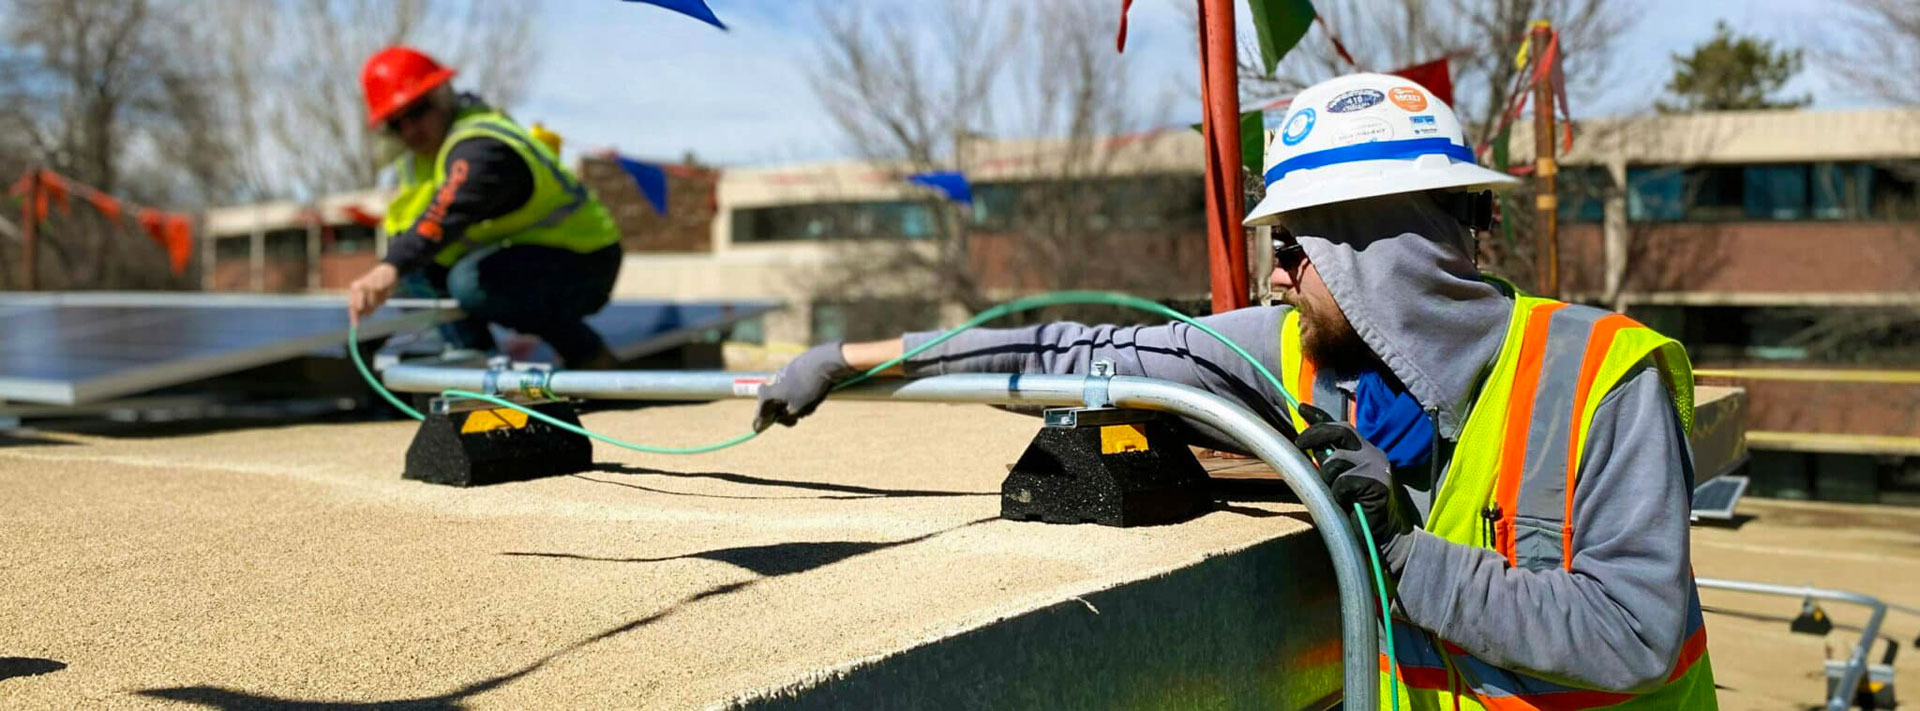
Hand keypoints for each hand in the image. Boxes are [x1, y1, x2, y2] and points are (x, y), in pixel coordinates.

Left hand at [347, 263, 399, 324]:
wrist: (386, 271)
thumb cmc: (374, 285)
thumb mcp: (364, 294)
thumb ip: (360, 306)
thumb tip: (356, 322)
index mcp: (354, 288)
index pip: (352, 305)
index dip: (353, 316)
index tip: (355, 326)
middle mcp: (360, 286)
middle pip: (361, 308)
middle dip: (367, 311)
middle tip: (373, 309)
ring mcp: (370, 285)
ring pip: (373, 304)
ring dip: (377, 304)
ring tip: (379, 296)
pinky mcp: (381, 285)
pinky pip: (382, 300)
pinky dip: (384, 299)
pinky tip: (384, 292)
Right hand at [753, 343, 858, 431]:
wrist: (822, 362)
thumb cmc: (808, 388)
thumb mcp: (797, 410)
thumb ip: (785, 417)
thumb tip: (780, 415)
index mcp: (765, 394)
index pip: (760, 416)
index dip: (762, 425)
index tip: (762, 431)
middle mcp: (769, 384)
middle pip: (772, 408)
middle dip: (784, 416)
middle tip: (795, 421)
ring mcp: (780, 377)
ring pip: (784, 400)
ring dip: (794, 407)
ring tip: (809, 405)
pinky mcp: (791, 372)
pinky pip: (792, 391)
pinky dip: (800, 397)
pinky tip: (812, 394)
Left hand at [1295, 405, 1412, 558]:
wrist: (1385, 535)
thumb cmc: (1358, 509)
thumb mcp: (1340, 481)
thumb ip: (1329, 463)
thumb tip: (1308, 447)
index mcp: (1364, 451)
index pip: (1342, 427)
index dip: (1320, 416)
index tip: (1301, 407)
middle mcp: (1372, 453)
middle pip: (1341, 431)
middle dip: (1316, 433)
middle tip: (1299, 443)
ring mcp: (1377, 466)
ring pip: (1337, 459)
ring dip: (1328, 478)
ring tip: (1337, 494)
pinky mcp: (1378, 481)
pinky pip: (1344, 481)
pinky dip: (1339, 494)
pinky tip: (1349, 503)